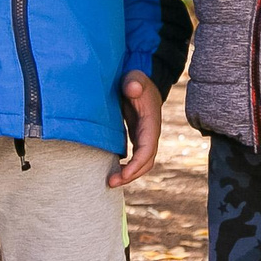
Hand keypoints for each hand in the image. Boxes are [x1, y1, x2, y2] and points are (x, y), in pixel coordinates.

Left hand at [107, 70, 161, 186]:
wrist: (138, 81)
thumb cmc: (135, 80)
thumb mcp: (135, 78)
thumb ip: (133, 82)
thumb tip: (132, 89)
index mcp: (151, 124)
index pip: (147, 150)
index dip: (137, 165)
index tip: (123, 175)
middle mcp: (150, 134)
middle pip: (146, 162)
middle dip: (131, 175)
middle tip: (111, 183)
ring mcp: (143, 137)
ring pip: (141, 163)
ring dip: (128, 174)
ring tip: (110, 182)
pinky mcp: (136, 138)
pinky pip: (134, 157)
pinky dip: (126, 167)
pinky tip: (111, 171)